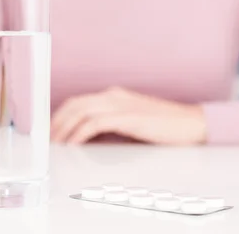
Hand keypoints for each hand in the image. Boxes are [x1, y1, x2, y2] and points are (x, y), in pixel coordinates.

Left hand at [51, 87, 206, 144]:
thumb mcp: (133, 120)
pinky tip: (73, 144)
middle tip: (47, 139)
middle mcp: (114, 95)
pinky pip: (95, 123)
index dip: (61, 114)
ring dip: (64, 129)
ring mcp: (121, 104)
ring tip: (55, 144)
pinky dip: (80, 133)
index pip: (79, 101)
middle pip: (75, 104)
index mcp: (115, 95)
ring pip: (81, 112)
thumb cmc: (165, 125)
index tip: (51, 129)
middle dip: (57, 122)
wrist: (192, 123)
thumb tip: (89, 137)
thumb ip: (113, 123)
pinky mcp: (128, 117)